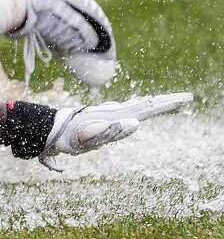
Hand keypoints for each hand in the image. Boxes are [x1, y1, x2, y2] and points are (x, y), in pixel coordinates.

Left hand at [41, 92, 192, 169]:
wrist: (51, 131)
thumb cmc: (70, 138)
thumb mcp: (91, 139)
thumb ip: (113, 132)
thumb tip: (136, 123)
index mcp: (116, 116)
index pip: (147, 109)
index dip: (166, 104)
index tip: (184, 99)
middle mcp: (115, 111)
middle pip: (146, 104)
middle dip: (167, 101)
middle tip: (187, 98)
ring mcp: (110, 113)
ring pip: (138, 106)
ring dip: (156, 103)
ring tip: (171, 101)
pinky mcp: (105, 116)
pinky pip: (129, 109)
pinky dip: (142, 106)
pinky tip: (143, 105)